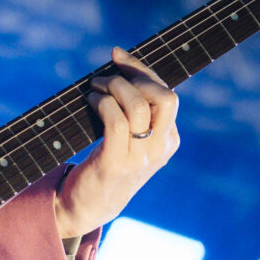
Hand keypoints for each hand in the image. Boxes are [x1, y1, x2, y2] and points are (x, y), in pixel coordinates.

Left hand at [54, 47, 179, 238]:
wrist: (89, 204)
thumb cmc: (106, 160)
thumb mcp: (130, 136)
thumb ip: (134, 108)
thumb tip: (119, 60)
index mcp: (169, 139)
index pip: (167, 93)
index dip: (142, 69)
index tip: (118, 54)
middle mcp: (161, 148)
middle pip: (165, 97)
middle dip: (133, 76)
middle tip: (106, 77)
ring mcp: (141, 157)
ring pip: (137, 105)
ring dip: (111, 87)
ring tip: (94, 88)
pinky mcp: (117, 163)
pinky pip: (115, 121)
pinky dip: (101, 102)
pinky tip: (89, 100)